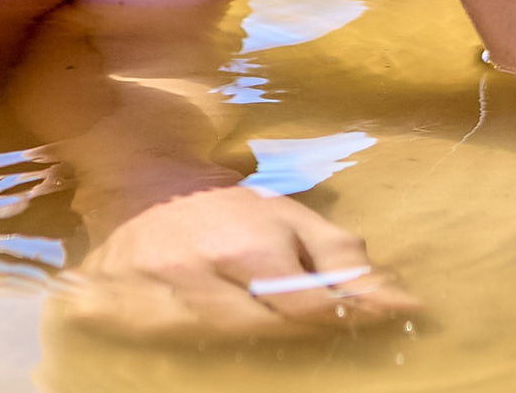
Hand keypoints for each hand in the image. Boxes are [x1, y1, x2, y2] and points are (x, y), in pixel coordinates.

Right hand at [56, 184, 416, 340]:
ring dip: (246, 341)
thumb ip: (343, 261)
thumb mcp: (291, 217)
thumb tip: (402, 305)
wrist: (141, 174)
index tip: (368, 321)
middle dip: (297, 333)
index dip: (342, 318)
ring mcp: (154, 292)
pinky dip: (179, 341)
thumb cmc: (227, 205)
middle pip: (262, 330)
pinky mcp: (112, 304)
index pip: (306, 306)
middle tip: (317, 330)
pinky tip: (196, 333)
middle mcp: (200, 271)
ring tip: (262, 328)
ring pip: (211, 340)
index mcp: (247, 245)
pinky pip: (151, 339)